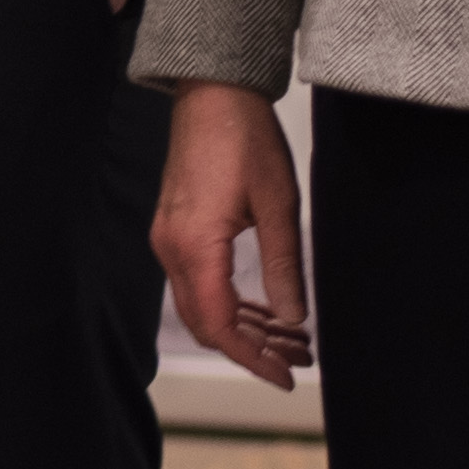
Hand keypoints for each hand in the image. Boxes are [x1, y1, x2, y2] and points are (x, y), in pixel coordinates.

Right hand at [151, 81, 310, 392]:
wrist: (212, 92)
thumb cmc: (245, 138)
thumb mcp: (278, 204)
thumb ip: (283, 266)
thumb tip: (293, 318)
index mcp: (195, 245)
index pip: (219, 325)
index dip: (252, 359)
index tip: (286, 376)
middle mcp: (172, 247)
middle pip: (206, 323)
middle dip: (253, 348)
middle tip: (299, 358)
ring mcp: (169, 238)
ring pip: (202, 305)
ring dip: (245, 327)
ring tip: (292, 338)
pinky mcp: (176, 229)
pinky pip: (198, 283)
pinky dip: (230, 303)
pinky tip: (265, 310)